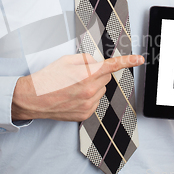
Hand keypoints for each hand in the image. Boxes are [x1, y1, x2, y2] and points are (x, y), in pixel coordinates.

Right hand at [11, 54, 144, 121]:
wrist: (33, 99)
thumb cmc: (47, 78)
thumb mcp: (65, 60)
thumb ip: (85, 59)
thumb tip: (95, 62)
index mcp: (86, 75)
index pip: (112, 66)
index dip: (128, 61)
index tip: (139, 59)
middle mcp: (90, 91)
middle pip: (105, 77)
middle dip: (97, 73)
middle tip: (80, 74)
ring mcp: (89, 104)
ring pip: (101, 90)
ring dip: (92, 86)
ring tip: (73, 87)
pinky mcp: (85, 114)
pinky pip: (95, 101)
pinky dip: (88, 97)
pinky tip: (73, 96)